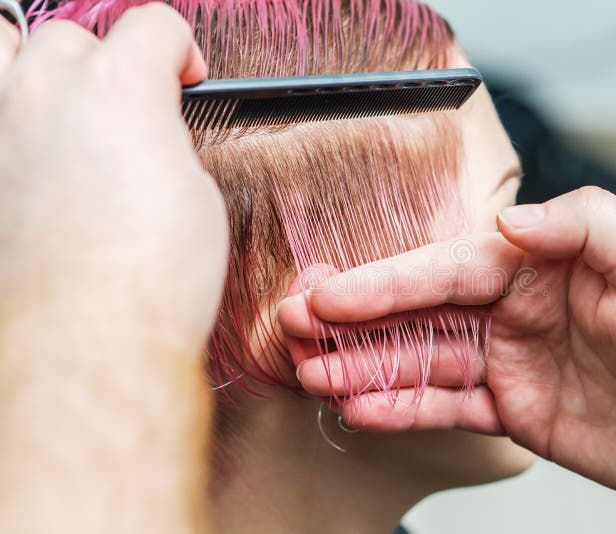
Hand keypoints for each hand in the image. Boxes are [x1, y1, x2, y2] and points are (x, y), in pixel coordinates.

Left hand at [0, 4, 226, 344]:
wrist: (90, 339)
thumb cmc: (147, 279)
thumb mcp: (195, 195)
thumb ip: (165, 143)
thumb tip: (150, 139)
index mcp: (120, 88)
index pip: (154, 26)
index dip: (180, 50)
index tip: (186, 76)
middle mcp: (46, 93)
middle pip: (73, 35)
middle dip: (107, 61)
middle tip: (129, 107)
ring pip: (0, 45)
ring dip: (33, 64)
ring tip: (57, 101)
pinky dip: (10, 124)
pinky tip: (30, 154)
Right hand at [279, 187, 615, 526]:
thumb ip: (576, 226)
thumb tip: (507, 220)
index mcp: (535, 265)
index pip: (443, 269)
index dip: (383, 283)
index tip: (328, 294)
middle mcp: (512, 308)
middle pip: (417, 312)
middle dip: (354, 322)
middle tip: (295, 330)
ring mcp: (508, 360)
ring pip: (421, 361)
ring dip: (366, 367)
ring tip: (314, 375)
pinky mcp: (514, 409)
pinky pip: (448, 407)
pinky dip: (405, 408)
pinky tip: (364, 408)